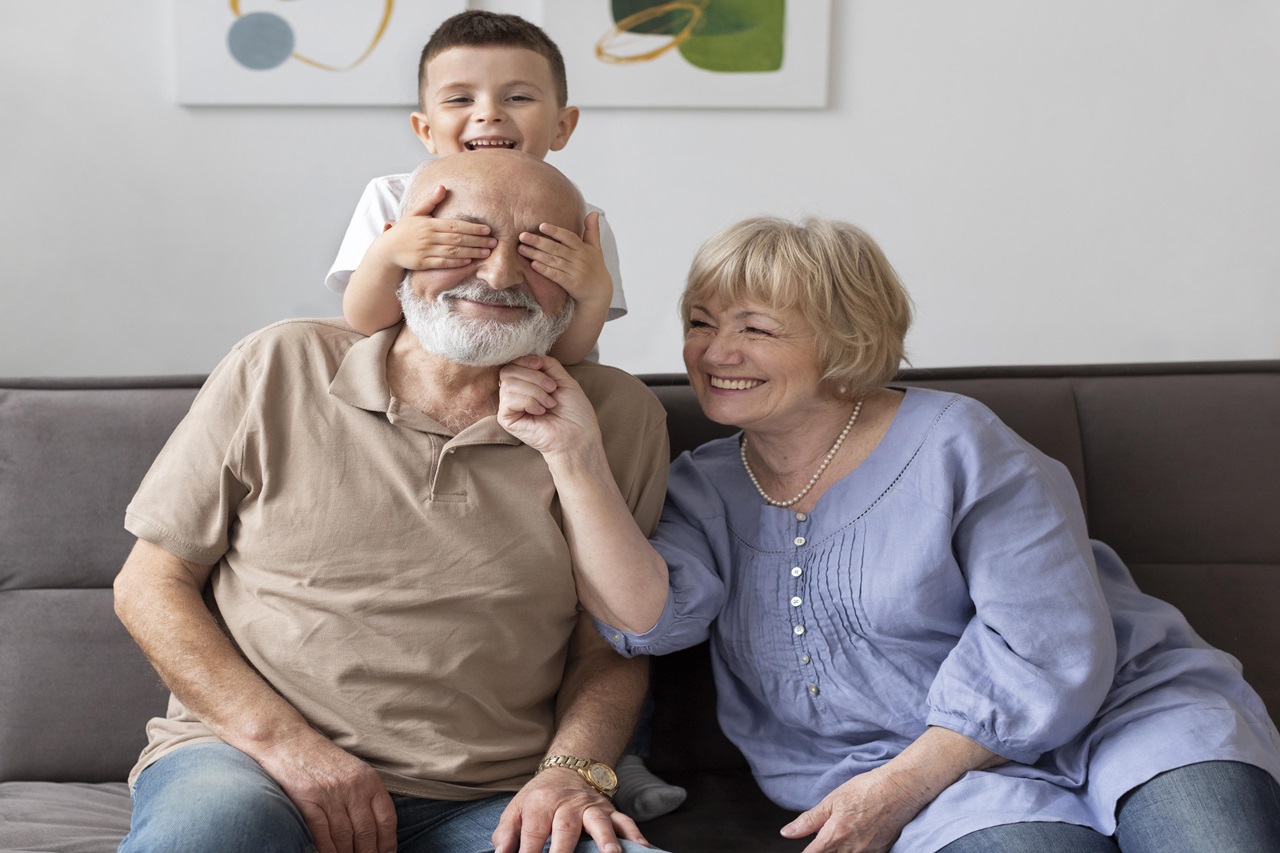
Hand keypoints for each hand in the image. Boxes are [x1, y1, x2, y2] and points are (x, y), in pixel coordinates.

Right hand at [254, 730, 397, 852]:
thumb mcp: (353, 770)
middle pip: (367, 832)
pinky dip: (328, 850)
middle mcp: (353, 787)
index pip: (386, 818)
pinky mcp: (308, 800)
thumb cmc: (322, 759)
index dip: (388, 843)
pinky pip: (322, 833)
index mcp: (369, 780)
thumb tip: (376, 829)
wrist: (289, 742)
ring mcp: (331, 794)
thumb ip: (366, 795)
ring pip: (345, 836)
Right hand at [381, 183, 495, 270]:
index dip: (472, 228)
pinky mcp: (423, 263)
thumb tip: (442, 187)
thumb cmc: (404, 230)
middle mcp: (428, 237)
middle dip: (477, 240)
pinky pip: (443, 263)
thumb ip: (430, 201)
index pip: (455, 225)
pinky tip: (470, 261)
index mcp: (429, 223)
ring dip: (471, 251)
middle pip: (457, 239)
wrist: (387, 250)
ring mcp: (426, 251)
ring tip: (487, 252)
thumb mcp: (415, 213)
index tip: (487, 229)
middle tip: (494, 241)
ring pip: (453, 252)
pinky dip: (457, 262)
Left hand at [492, 767, 648, 852]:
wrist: (566, 771)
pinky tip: (642, 847)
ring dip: (605, 839)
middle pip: (566, 828)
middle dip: (565, 851)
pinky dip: (634, 834)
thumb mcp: (516, 810)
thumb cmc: (539, 799)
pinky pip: (624, 821)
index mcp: (540, 804)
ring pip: (599, 822)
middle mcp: (567, 804)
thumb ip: (506, 834)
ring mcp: (591, 807)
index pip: (534, 833)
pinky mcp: (609, 810)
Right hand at [497, 355, 602, 458]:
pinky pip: (508, 399)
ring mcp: (509, 406)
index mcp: (527, 383)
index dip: (525, 360)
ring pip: (509, 384)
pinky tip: (540, 412)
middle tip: (552, 389)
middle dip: (534, 377)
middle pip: (508, 370)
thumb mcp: (564, 379)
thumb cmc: (574, 412)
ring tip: (549, 404)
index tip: (540, 365)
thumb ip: (547, 364)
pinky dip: (529, 402)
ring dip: (535, 391)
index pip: (513, 362)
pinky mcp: (506, 419)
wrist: (578, 436)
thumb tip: (532, 357)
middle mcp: (515, 393)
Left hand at [518, 211, 611, 307]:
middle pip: (556, 248)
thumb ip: (592, 230)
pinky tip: (533, 265)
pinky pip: (556, 275)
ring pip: (553, 261)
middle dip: (538, 241)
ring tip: (521, 249)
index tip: (541, 226)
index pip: (568, 237)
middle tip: (522, 236)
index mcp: (583, 248)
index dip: (555, 231)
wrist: (599, 291)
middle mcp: (580, 259)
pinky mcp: (572, 284)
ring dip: (536, 254)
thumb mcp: (596, 247)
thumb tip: (594, 212)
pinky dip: (544, 270)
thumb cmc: (595, 266)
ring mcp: (576, 272)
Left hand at [779, 767, 926, 852]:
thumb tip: (787, 832)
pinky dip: (855, 850)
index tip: (805, 848)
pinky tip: (856, 838)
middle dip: (823, 850)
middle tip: (824, 838)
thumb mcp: (832, 801)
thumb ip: (808, 820)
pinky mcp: (881, 852)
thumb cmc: (866, 790)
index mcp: (834, 836)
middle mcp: (850, 849)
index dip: (806, 852)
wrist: (898, 789)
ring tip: (842, 835)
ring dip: (838, 850)